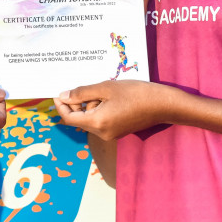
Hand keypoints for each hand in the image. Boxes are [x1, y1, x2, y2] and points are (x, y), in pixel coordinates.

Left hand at [53, 80, 186, 140]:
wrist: (162, 104)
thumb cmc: (135, 93)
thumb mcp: (106, 88)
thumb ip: (82, 93)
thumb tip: (64, 96)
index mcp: (97, 123)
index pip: (69, 118)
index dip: (61, 106)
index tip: (58, 93)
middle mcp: (102, 133)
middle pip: (79, 119)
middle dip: (79, 103)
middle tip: (88, 87)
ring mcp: (110, 134)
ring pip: (90, 119)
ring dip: (90, 105)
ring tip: (104, 91)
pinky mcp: (118, 131)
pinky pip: (100, 121)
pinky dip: (99, 109)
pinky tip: (109, 97)